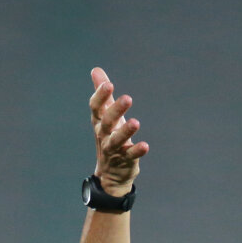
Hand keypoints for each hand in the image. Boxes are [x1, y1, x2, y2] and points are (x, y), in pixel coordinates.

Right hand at [89, 66, 149, 193]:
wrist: (110, 172)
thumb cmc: (109, 137)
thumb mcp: (105, 116)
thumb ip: (103, 94)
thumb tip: (96, 70)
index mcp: (99, 121)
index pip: (96, 107)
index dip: (100, 96)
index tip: (108, 84)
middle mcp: (104, 134)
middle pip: (107, 121)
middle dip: (116, 110)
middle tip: (127, 98)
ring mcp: (114, 148)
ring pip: (117, 139)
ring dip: (126, 131)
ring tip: (136, 122)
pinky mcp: (125, 160)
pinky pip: (130, 155)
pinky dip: (137, 151)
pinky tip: (145, 146)